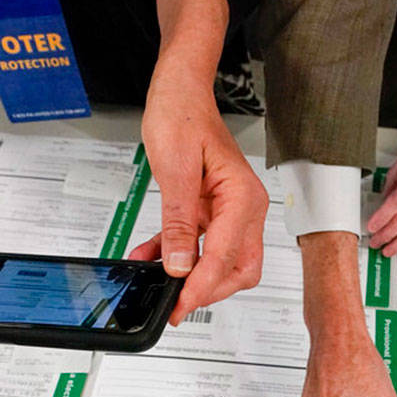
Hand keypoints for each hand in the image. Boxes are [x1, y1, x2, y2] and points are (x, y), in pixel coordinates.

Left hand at [126, 0, 266, 325]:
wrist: (180, 90)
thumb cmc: (182, 115)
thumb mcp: (175, 170)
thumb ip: (178, 222)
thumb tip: (178, 265)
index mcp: (242, 197)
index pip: (225, 256)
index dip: (201, 286)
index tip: (180, 304)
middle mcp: (244, 208)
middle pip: (238, 269)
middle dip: (209, 291)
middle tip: (175, 306)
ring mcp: (230, 211)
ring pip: (222, 263)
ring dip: (193, 278)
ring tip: (158, 285)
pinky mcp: (212, 211)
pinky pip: (200, 245)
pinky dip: (178, 256)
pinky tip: (151, 259)